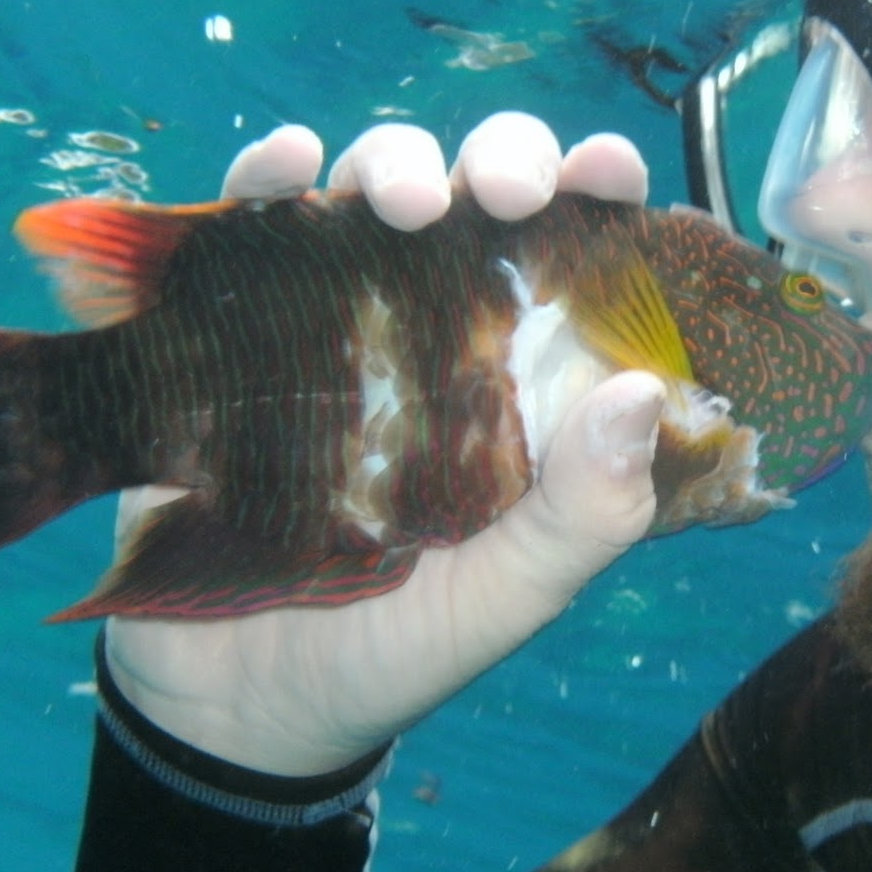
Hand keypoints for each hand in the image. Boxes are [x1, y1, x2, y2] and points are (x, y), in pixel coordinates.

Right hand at [103, 113, 661, 775]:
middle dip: (498, 162)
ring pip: (368, 196)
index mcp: (526, 384)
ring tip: (396, 201)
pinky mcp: (232, 333)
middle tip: (501, 191)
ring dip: (390, 164)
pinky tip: (283, 166)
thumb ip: (584, 517)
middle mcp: (440, 333)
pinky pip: (244, 234)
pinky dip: (261, 180)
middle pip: (478, 203)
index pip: (579, 262)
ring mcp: (334, 323)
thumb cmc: (398, 649)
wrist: (240, 709)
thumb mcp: (509, 597)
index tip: (611, 172)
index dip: (601, 199)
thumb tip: (640, 392)